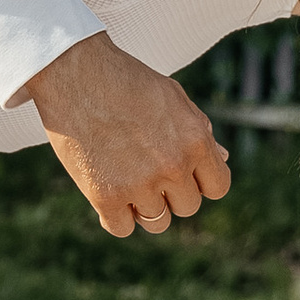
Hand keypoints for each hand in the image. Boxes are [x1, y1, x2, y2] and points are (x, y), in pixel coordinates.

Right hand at [15, 33, 230, 238]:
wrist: (75, 72)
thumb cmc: (126, 80)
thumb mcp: (173, 98)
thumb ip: (201, 131)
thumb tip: (224, 157)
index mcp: (196, 141)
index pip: (217, 187)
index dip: (199, 181)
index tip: (180, 172)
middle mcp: (173, 167)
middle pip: (187, 207)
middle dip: (171, 192)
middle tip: (145, 169)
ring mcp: (139, 184)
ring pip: (156, 222)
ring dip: (144, 206)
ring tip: (126, 179)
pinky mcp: (105, 196)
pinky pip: (121, 228)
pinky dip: (116, 216)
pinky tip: (108, 194)